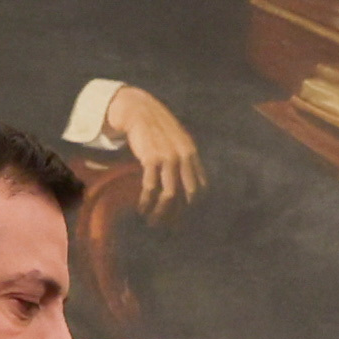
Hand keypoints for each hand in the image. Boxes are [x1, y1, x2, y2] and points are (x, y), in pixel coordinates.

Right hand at [104, 86, 203, 212]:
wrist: (139, 111)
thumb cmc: (156, 128)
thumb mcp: (176, 140)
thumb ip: (183, 158)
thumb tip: (185, 181)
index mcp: (192, 154)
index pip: (200, 187)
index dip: (193, 206)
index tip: (183, 217)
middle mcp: (183, 157)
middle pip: (187, 195)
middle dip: (178, 215)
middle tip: (168, 227)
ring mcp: (168, 158)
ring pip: (169, 195)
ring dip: (161, 213)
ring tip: (152, 222)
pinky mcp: (151, 159)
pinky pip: (150, 188)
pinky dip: (145, 201)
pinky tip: (141, 208)